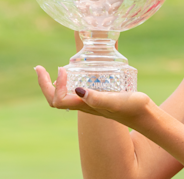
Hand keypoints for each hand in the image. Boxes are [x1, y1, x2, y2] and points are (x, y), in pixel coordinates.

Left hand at [34, 66, 151, 127]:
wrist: (144, 115)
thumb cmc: (131, 108)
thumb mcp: (114, 101)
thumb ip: (97, 98)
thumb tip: (78, 90)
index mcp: (84, 106)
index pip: (57, 99)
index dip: (54, 84)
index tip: (63, 68)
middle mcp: (84, 105)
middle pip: (54, 99)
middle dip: (44, 84)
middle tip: (38, 68)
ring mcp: (91, 102)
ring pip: (65, 96)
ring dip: (55, 83)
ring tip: (55, 70)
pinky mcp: (99, 98)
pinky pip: (77, 92)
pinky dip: (71, 82)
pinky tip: (78, 73)